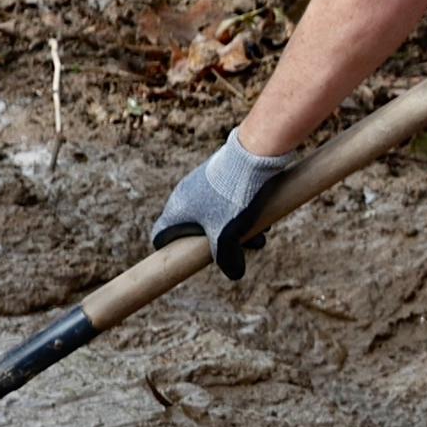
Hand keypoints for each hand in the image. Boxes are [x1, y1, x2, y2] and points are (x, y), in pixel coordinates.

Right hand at [149, 124, 303, 283]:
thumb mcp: (229, 236)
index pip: (161, 237)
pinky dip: (242, 212)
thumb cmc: (234, 196)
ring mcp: (203, 183)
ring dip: (236, 230)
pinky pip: (227, 201)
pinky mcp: (221, 174)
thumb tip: (235, 273)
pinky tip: (264, 216)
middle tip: (240, 248)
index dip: (171, 252)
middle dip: (219, 245)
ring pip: (216, 216)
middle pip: (196, 230)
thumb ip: (227, 259)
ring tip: (260, 235)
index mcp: (177, 210)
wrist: (254, 153)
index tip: (189, 260)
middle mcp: (185, 195)